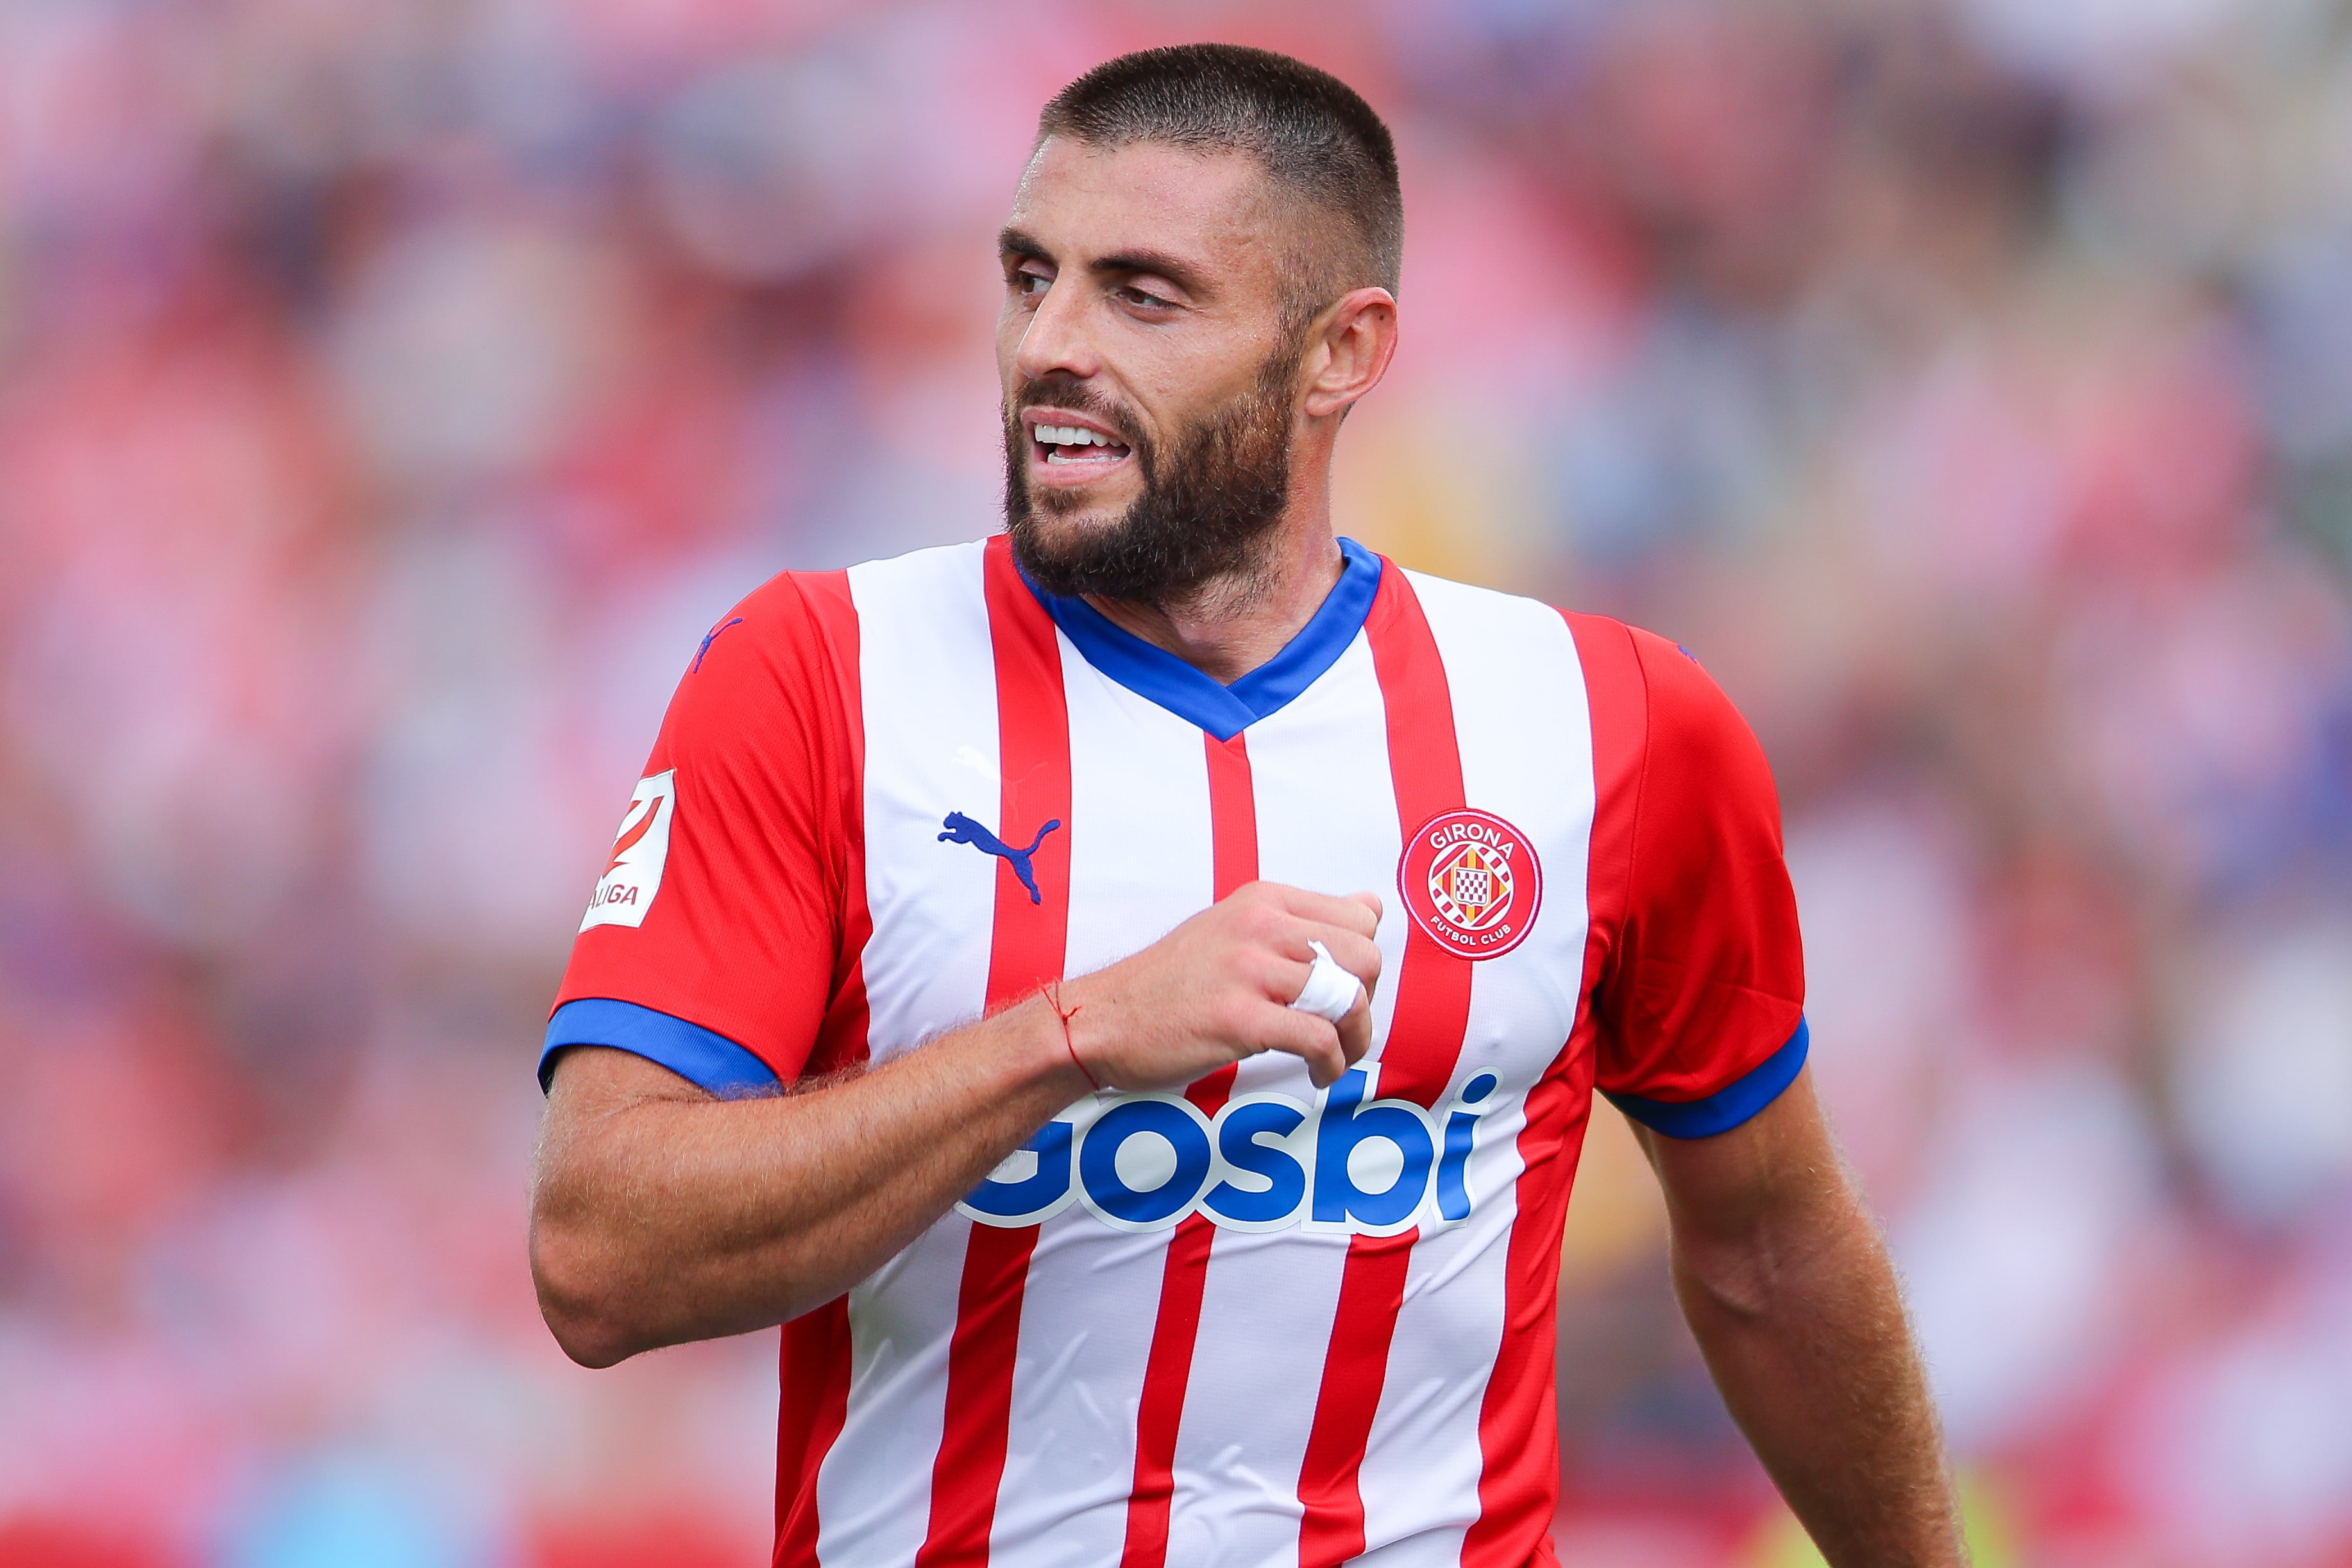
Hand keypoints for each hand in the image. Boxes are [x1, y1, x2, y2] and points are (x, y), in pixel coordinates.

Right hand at [1058, 881, 1382, 1091]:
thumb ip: (1301, 920)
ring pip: (1347, 997)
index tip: (1343, 992)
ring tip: (1335, 1058)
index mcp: (1264, 900)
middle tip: (1342, 1028)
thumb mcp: (1235, 928)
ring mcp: (1248, 971)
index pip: (1359, 918)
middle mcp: (1260, 925)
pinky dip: (1330, 1064)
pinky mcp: (1238, 1018)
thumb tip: (1372, 905)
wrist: (1104, 1019)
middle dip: (1367, 1000)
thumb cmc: (1172, 982)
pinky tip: (1317, 1075)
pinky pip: (1317, 1039)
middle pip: (1364, 957)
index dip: (1363, 963)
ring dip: (1354, 1039)